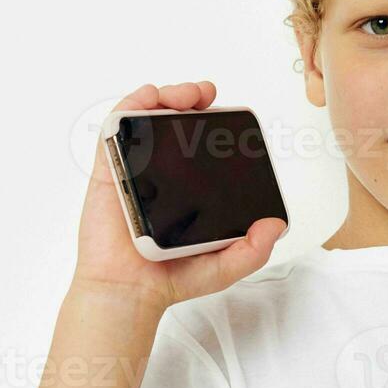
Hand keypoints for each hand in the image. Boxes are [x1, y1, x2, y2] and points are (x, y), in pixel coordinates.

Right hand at [72, 81, 286, 307]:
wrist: (130, 292)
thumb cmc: (171, 279)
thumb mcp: (226, 266)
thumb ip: (254, 249)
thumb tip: (276, 223)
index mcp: (189, 189)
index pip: (202, 145)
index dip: (215, 124)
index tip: (230, 116)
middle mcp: (162, 175)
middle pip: (175, 123)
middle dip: (192, 100)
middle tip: (206, 96)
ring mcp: (135, 170)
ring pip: (147, 119)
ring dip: (166, 96)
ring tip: (184, 95)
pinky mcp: (110, 172)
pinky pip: (115, 131)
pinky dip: (130, 106)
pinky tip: (148, 98)